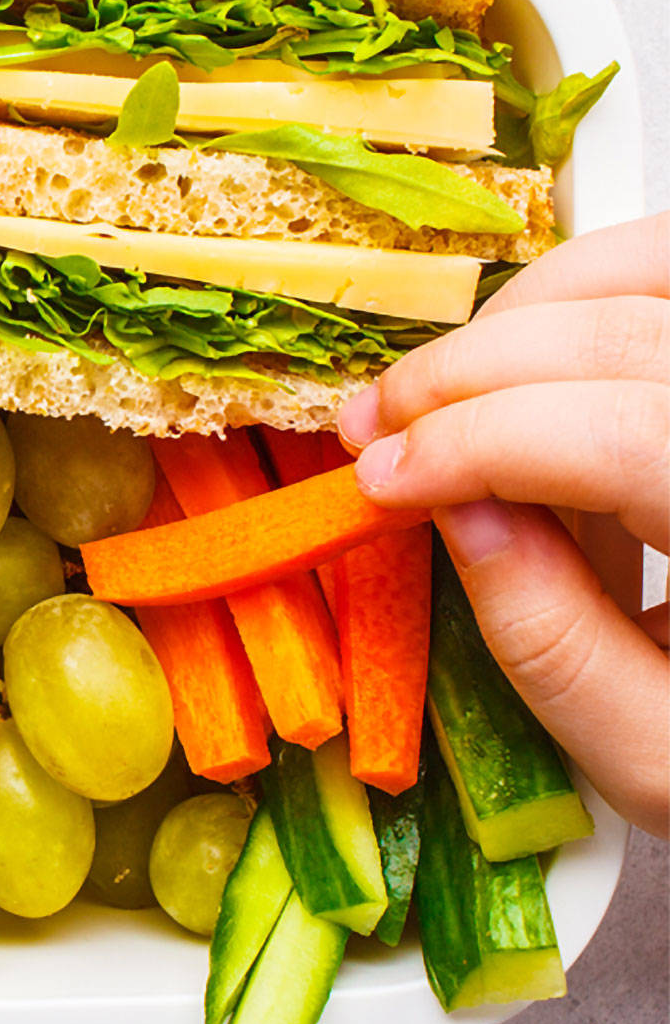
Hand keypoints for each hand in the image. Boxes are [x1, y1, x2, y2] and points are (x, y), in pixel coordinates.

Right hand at [339, 212, 668, 837]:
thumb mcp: (668, 761)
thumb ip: (555, 649)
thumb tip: (455, 516)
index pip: (620, 440)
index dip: (475, 446)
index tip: (382, 479)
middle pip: (628, 335)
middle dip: (470, 371)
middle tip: (382, 426)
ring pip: (659, 261)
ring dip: (529, 313)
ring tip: (452, 389)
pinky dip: (598, 291)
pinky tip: (540, 360)